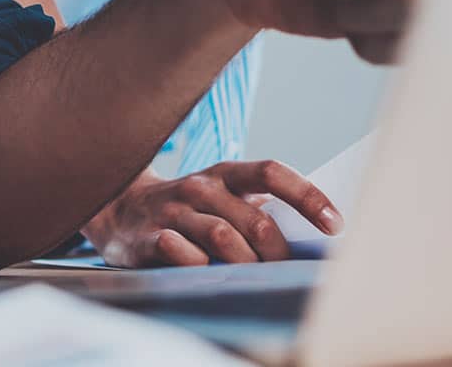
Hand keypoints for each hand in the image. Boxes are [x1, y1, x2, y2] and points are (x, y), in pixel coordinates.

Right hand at [82, 163, 340, 267]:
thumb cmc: (186, 206)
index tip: (335, 224)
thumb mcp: (221, 195)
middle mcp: (201, 187)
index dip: (307, 197)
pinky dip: (200, 267)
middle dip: (277, 252)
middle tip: (285, 272)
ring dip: (245, 263)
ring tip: (252, 278)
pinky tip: (205, 273)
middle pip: (253, 219)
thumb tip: (312, 235)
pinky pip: (181, 253)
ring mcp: (173, 211)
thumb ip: (256, 208)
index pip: (272, 173)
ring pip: (222, 237)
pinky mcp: (148, 236)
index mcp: (225, 173)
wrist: (116, 206)